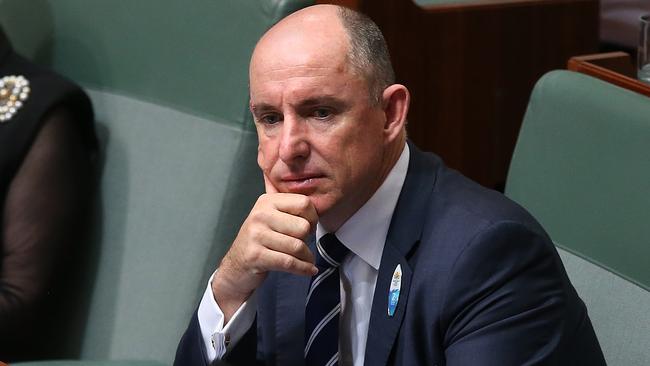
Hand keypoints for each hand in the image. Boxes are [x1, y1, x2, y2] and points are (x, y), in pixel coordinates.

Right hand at [212, 174, 317, 321]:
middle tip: (302, 244)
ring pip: (297, 246)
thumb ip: (289, 204)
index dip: (313, 218)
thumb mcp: (271, 215)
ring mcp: (256, 235)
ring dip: (307, 257)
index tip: (308, 227)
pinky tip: (309, 270)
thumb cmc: (260, 240)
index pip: (304, 203)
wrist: (236, 265)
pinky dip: (303, 268)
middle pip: (303, 227)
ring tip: (306, 259)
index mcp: (267, 201)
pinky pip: (289, 262)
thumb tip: (314, 197)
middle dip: (308, 239)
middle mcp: (260, 215)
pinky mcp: (256, 256)